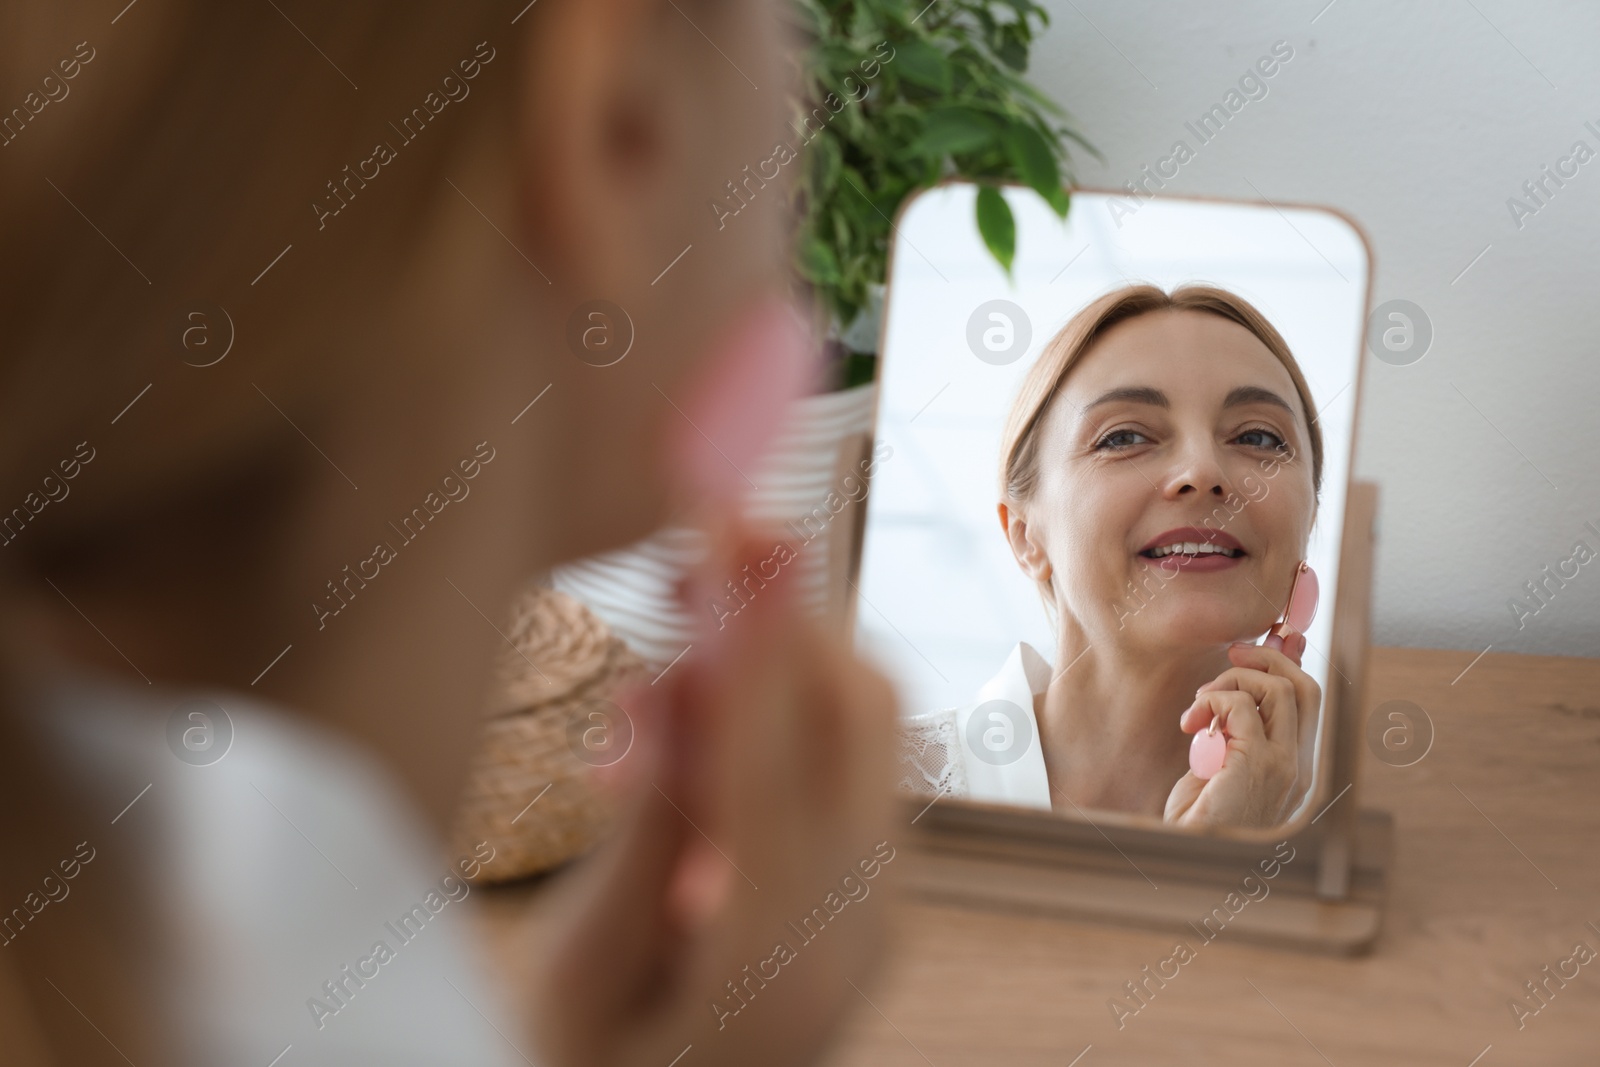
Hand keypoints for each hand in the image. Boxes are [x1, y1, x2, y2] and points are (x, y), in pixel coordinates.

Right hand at [528, 520, 900, 1066]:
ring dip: (777, 655)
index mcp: (779, 958)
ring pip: (860, 729)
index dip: (748, 621)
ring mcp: (875, 914)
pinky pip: (844, 769)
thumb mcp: (575, 982)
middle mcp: (858, 929)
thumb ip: (637, 841)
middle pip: (858, 711)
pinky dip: (779, 713)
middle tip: (702, 538)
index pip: (771, 751)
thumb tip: (673, 690)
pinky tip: (689, 725)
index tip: (729, 511)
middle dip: (785, 609)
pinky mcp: (864, 899)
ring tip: (668, 638)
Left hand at [1163, 634, 1319, 828]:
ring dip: (1233, 679)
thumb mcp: (1221, 763)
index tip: (1277, 637)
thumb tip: (1241, 679)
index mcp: (1294, 767)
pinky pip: (1240, 705)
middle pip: (1305, 687)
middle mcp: (1298, 766)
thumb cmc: (1199, 817)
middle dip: (1270, 658)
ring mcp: (1283, 767)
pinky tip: (1192, 722)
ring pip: (1280, 689)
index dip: (1295, 662)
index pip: (1310, 702)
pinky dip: (1212, 699)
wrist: (1187, 858)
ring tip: (1200, 706)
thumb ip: (1236, 727)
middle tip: (1233, 654)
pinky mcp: (1257, 765)